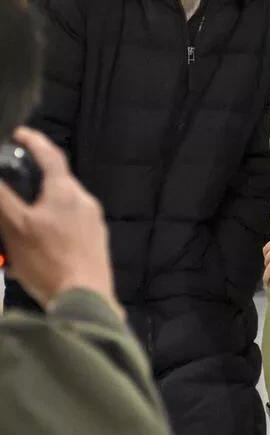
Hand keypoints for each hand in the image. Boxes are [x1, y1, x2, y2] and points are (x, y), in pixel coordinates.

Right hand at [0, 127, 121, 317]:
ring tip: (16, 233)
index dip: (33, 141)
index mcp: (66, 191)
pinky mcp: (95, 244)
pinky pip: (68, 230)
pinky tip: (32, 255)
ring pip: (60, 210)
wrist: (86, 300)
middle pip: (55, 184)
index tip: (19, 134)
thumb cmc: (50, 262)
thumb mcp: (15, 228)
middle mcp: (84, 202)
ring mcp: (93, 224)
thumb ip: (2, 198)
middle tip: (11, 194)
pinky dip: (49, 234)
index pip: (50, 154)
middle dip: (31, 187)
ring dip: (37, 215)